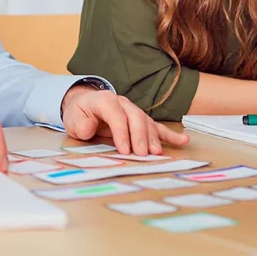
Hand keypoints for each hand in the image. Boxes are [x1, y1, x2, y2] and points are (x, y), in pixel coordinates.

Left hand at [60, 85, 189, 155]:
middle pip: (135, 117)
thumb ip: (81, 124)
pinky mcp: (140, 120)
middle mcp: (122, 103)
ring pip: (146, 122)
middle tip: (142, 154)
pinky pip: (156, 126)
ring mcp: (133, 110)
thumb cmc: (80, 114)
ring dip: (153, 138)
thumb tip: (90, 129)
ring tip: (157, 153)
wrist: (84, 106)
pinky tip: (183, 141)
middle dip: (140, 136)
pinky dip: (170, 135)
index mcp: (105, 100)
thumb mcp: (73, 119)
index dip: (121, 133)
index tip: (125, 150)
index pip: (116, 115)